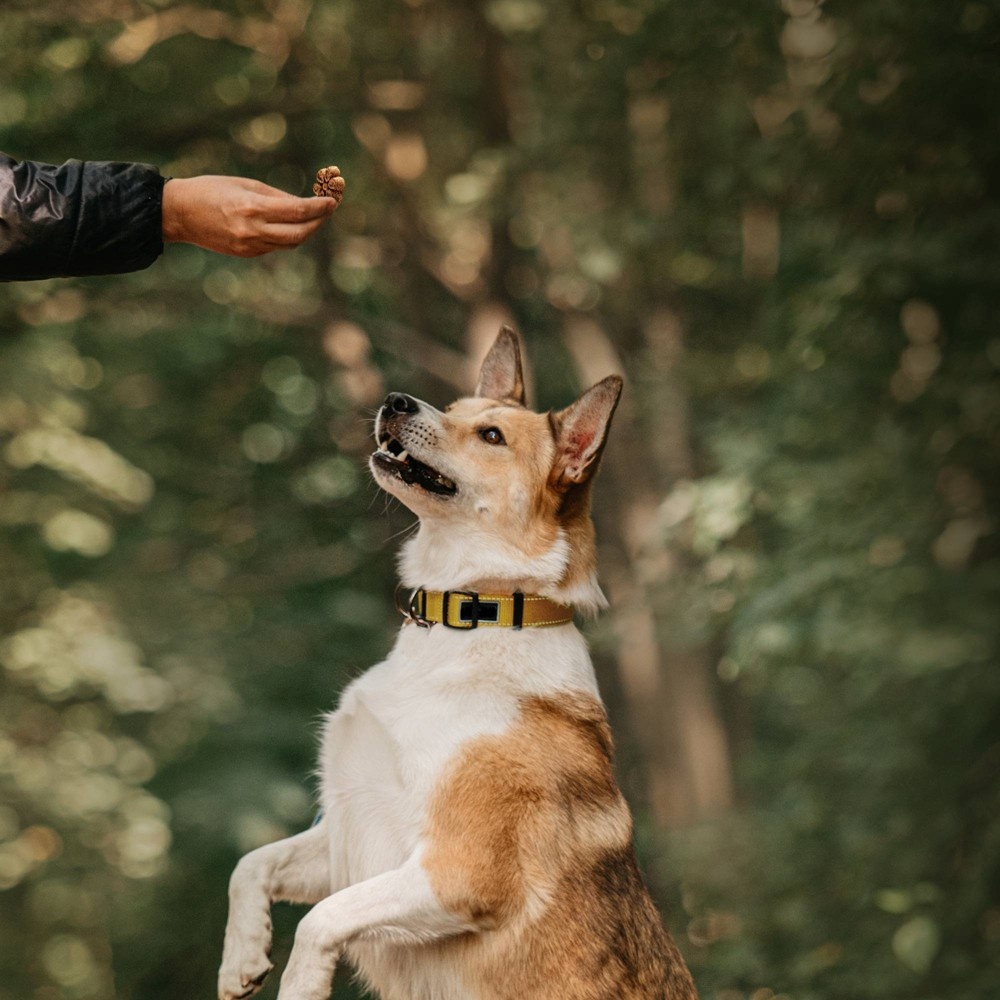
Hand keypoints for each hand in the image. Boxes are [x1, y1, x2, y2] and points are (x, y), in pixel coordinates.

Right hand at [162, 175, 338, 256]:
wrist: (179, 213)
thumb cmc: (211, 190)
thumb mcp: (245, 184)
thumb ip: (276, 196)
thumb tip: (302, 204)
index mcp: (252, 208)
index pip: (297, 211)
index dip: (318, 208)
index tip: (332, 201)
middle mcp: (253, 231)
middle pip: (299, 233)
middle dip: (317, 222)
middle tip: (326, 211)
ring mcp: (250, 246)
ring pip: (290, 243)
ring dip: (305, 231)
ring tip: (313, 217)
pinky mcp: (246, 254)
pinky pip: (275, 247)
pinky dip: (286, 236)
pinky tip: (289, 226)